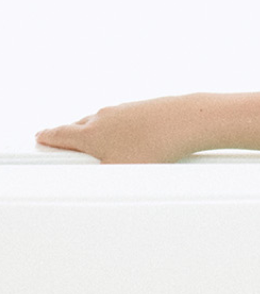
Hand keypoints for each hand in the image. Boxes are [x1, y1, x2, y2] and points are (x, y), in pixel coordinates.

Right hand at [36, 94, 213, 162]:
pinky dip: (122, 130)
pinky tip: (136, 140)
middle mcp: (102, 117)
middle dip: (73, 137)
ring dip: (100, 134)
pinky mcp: (141, 109)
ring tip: (107, 149)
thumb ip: (99, 177)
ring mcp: (122, 110)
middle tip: (68, 144)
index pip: (59, 135)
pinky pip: (124, 121)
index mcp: (89, 133)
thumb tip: (92, 184)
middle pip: (79, 127)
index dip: (48, 139)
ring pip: (103, 123)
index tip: (40, 138)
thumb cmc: (153, 146)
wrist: (185, 121)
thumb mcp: (118, 171)